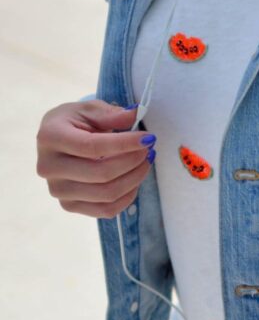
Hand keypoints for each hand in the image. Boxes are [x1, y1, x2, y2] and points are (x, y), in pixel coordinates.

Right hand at [36, 100, 155, 217]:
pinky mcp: (69, 205)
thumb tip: (135, 115)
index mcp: (50, 137)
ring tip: (145, 162)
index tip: (148, 138)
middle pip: (102, 174)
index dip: (125, 144)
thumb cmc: (76, 122)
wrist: (59, 141)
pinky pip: (106, 210)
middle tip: (149, 150)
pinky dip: (128, 197)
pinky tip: (135, 180)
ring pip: (107, 194)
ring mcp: (58, 190)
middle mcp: (48, 167)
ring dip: (135, 178)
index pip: (92, 146)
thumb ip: (112, 114)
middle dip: (134, 161)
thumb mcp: (90, 109)